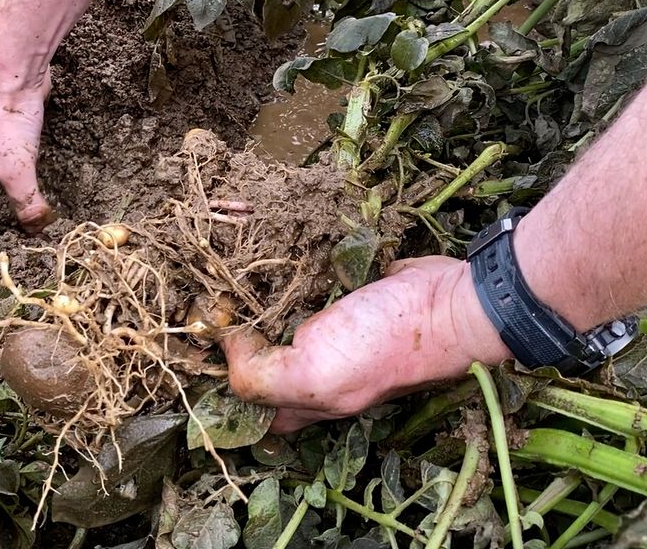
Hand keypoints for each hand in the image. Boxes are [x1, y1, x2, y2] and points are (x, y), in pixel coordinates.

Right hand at [0, 52, 55, 232]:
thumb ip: (25, 202)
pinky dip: (28, 172)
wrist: (15, 71)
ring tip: (34, 214)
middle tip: (21, 236)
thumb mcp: (15, 169)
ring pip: (0, 177)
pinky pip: (17, 160)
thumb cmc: (5, 118)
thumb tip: (37, 230)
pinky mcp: (11, 131)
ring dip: (15, 193)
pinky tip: (45, 180)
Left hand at [220, 256, 508, 432]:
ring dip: (254, 291)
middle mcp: (316, 369)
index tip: (195, 332)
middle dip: (232, 326)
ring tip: (225, 264)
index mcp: (304, 400)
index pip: (244, 400)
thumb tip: (225, 344)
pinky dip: (289, 266)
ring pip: (278, 314)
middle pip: (257, 354)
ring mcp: (334, 331)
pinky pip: (307, 282)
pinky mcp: (347, 294)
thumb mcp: (314, 374)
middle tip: (205, 292)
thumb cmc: (387, 345)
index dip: (216, 371)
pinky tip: (268, 246)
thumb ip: (259, 375)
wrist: (451, 302)